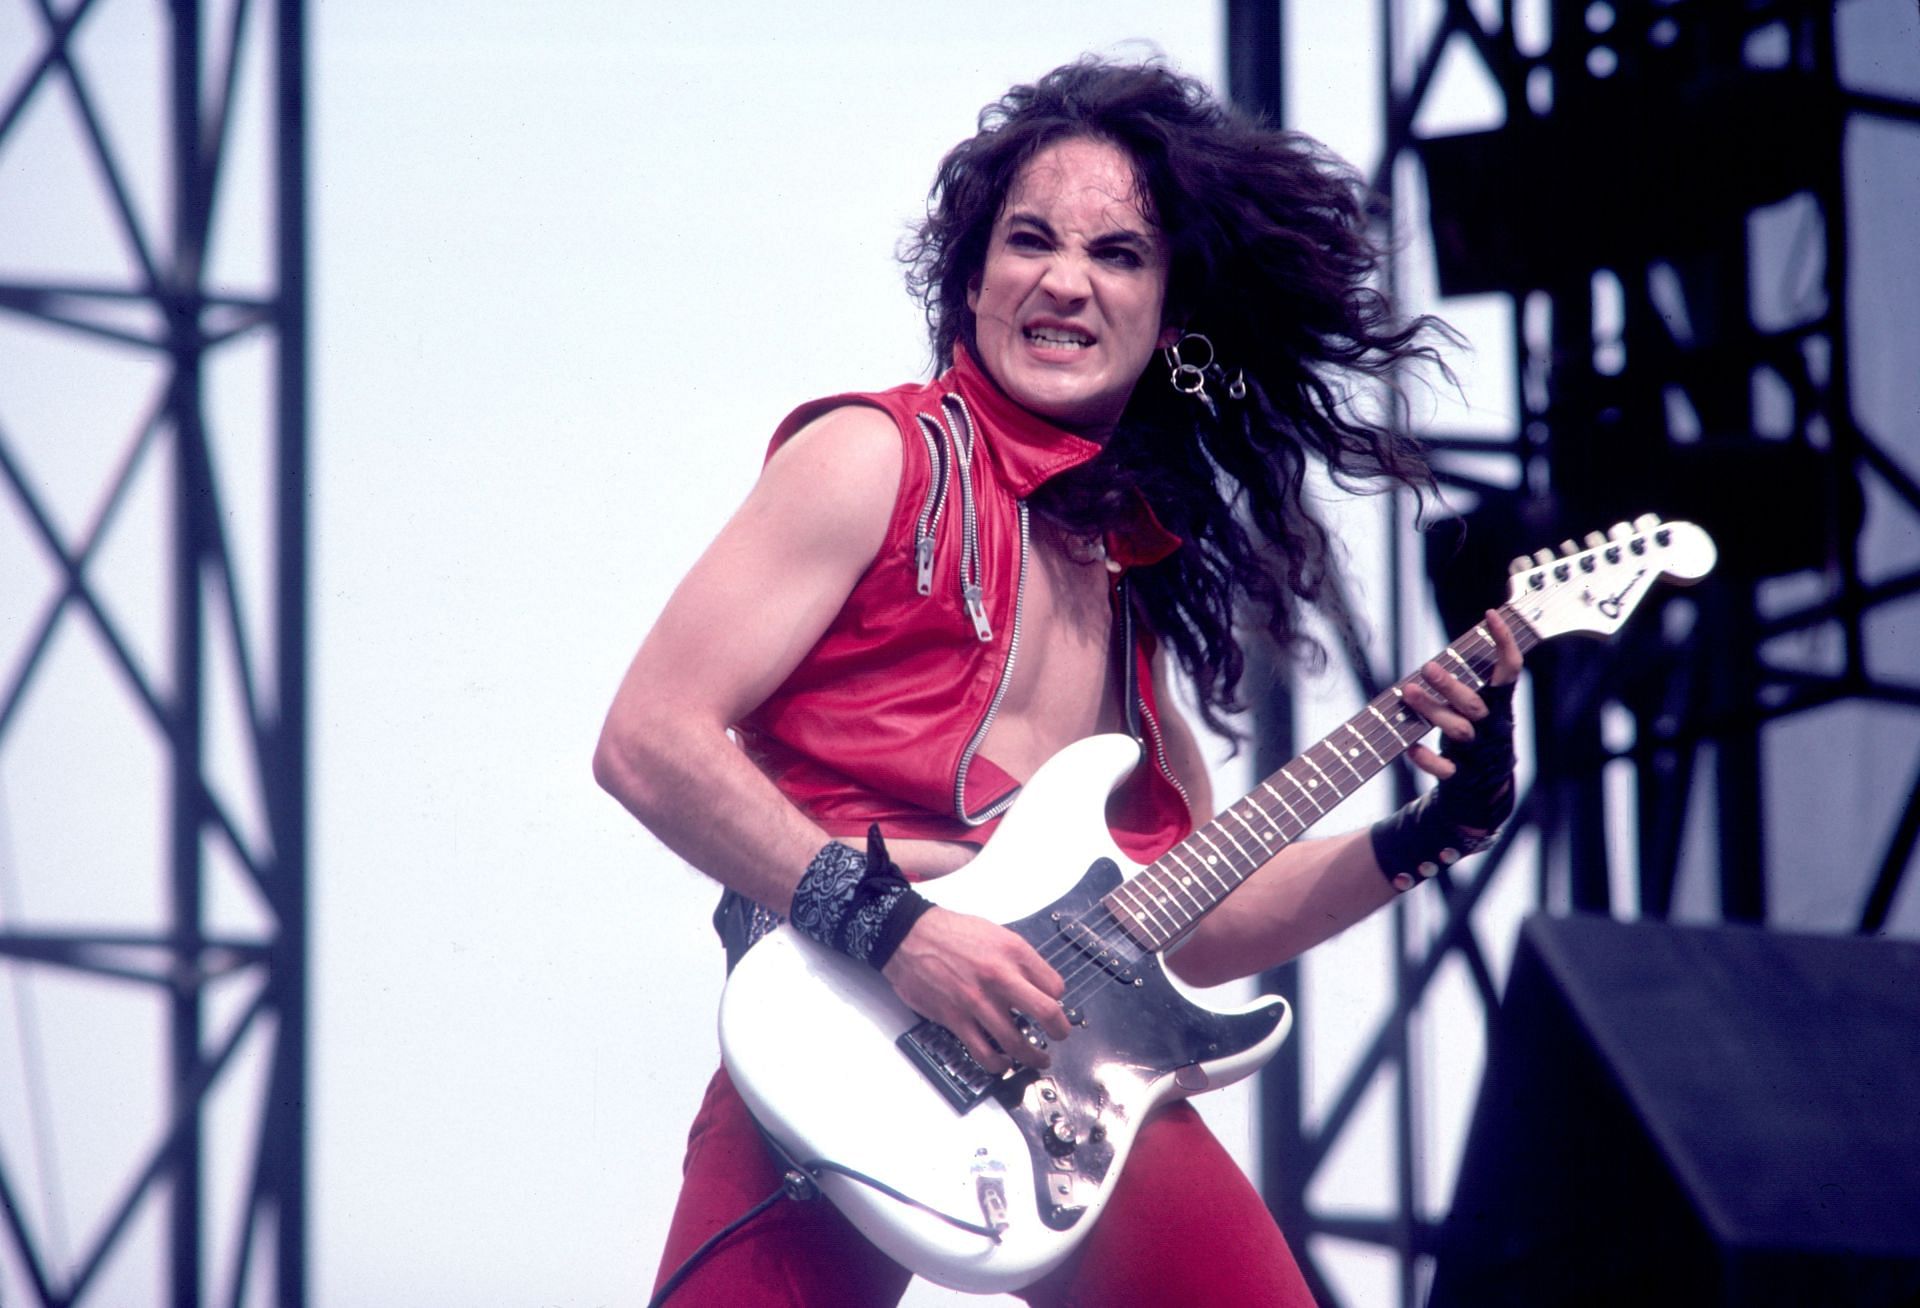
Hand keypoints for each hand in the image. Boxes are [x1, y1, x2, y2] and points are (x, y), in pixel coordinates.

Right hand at [880, 905, 1072, 1073]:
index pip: (1055, 986)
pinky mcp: (956, 1019)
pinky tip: (1003, 1062)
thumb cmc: (950, 932)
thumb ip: (1018, 959)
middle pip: (1047, 1013)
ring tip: (1037, 1059)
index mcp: (1013, 952)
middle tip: (1060, 1035)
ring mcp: (977, 1001)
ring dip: (1033, 1056)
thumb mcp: (996, 933)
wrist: (909, 935)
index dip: (1059, 1000)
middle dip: (1060, 1031)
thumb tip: (1036, 983)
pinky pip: (983, 1052)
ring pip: (1017, 1042)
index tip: (1055, 1005)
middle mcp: (999, 977)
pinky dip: (998, 1064)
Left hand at [1400, 609, 1521, 829]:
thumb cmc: (1476, 734)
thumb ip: (1471, 678)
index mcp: (1500, 705)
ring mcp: (1477, 752)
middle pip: (1475, 704)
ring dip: (1432, 711)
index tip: (1491, 614)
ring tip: (1408, 692)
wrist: (1483, 790)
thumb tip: (1456, 639)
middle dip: (1451, 685)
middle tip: (1427, 666)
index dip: (1504, 642)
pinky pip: (1445, 769)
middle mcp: (1491, 726)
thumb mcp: (1481, 705)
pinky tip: (1410, 747)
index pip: (1510, 670)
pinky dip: (1427, 759)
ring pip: (1458, 731)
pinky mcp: (1461, 776)